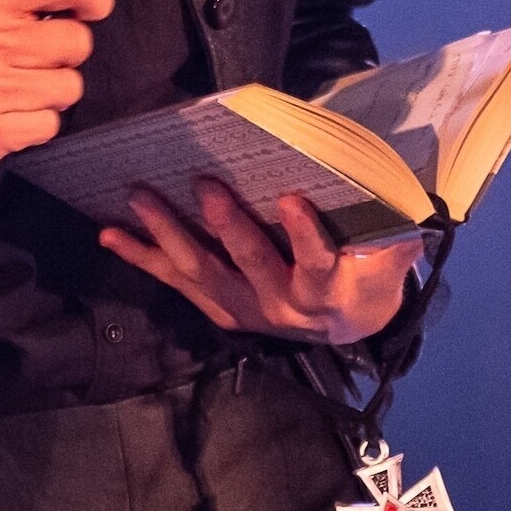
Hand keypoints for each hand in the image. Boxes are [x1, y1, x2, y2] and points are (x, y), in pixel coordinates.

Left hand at [99, 179, 420, 344]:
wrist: (346, 323)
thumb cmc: (365, 275)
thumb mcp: (389, 261)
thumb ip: (394, 239)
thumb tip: (400, 207)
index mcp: (325, 291)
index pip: (317, 264)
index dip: (304, 237)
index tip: (292, 201)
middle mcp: (280, 306)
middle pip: (250, 265)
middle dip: (227, 226)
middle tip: (206, 187)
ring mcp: (242, 308)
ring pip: (201, 273)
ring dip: (168, 234)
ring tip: (140, 199)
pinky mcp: (216, 306)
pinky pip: (175, 281)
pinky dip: (142, 255)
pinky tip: (110, 233)